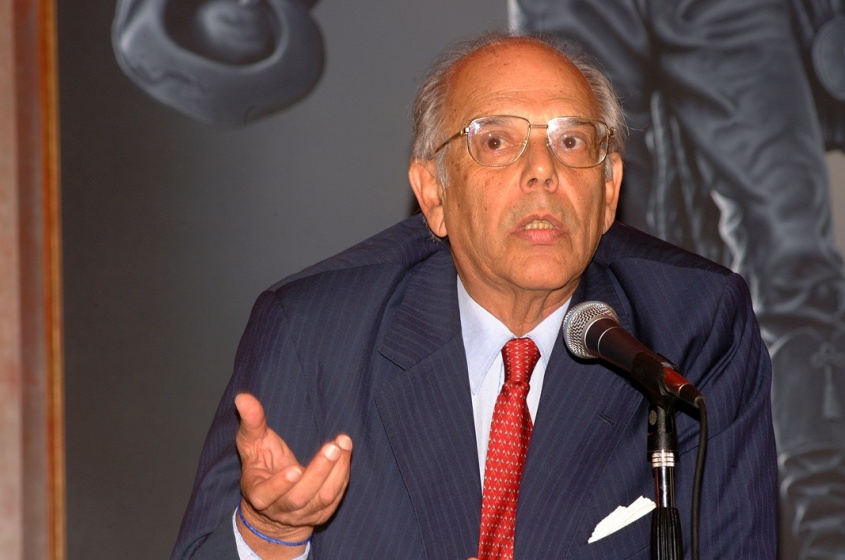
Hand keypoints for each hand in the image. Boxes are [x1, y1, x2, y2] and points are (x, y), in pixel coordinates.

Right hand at [234, 393, 352, 556]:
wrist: (274, 502)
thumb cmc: (261, 464)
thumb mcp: (252, 443)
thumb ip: (251, 422)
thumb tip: (243, 397)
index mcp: (258, 495)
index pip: (266, 495)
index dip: (280, 485)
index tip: (295, 468)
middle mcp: (280, 509)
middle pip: (300, 497)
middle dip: (318, 472)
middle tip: (332, 447)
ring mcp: (302, 515)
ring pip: (322, 498)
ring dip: (336, 471)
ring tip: (343, 443)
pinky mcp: (321, 514)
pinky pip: (336, 496)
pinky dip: (342, 474)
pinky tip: (345, 452)